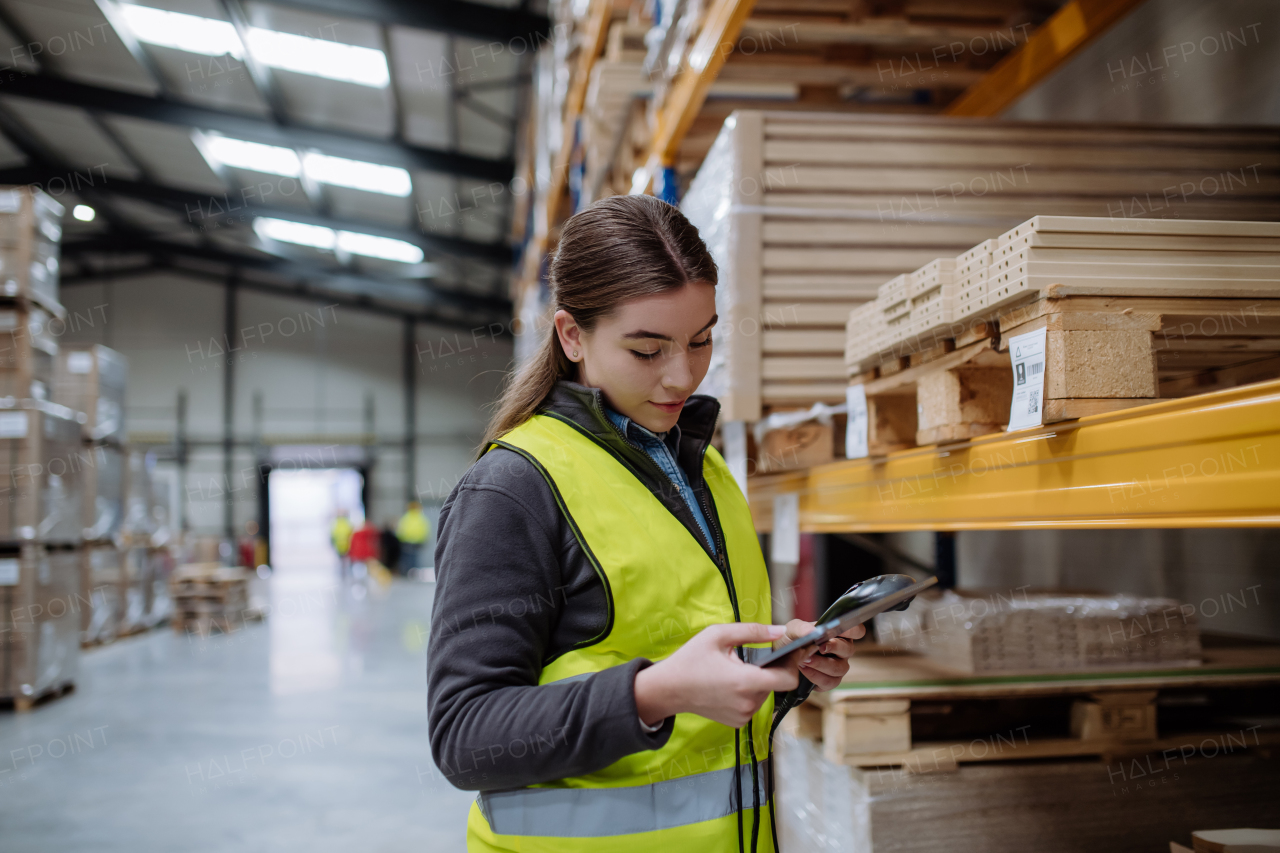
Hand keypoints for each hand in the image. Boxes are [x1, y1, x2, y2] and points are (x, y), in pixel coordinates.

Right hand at [634, 623, 798, 727]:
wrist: (668, 690)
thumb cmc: (691, 660)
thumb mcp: (718, 635)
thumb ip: (752, 631)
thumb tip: (780, 631)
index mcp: (745, 681)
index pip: (788, 680)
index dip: (792, 664)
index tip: (788, 652)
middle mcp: (748, 703)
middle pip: (776, 684)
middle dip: (770, 669)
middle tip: (752, 657)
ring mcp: (743, 716)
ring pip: (765, 694)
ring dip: (758, 681)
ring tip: (736, 671)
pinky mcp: (737, 722)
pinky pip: (753, 704)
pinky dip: (748, 693)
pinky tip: (730, 684)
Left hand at [776, 619, 864, 690]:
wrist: (780, 661)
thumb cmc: (791, 641)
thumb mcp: (792, 630)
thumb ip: (802, 628)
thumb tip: (813, 631)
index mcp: (837, 634)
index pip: (856, 630)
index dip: (852, 630)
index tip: (839, 630)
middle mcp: (841, 651)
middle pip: (849, 650)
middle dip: (834, 648)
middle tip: (819, 647)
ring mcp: (837, 667)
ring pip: (840, 668)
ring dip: (822, 664)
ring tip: (804, 660)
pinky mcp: (829, 681)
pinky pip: (830, 682)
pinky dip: (816, 676)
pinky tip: (804, 670)